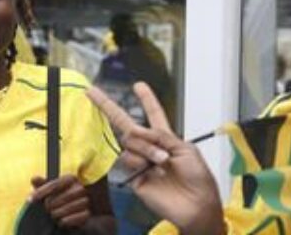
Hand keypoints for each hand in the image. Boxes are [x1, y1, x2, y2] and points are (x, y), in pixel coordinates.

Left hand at [30, 175, 90, 228]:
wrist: (75, 213)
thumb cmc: (60, 199)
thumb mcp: (50, 190)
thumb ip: (42, 184)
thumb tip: (34, 179)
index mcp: (71, 179)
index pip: (54, 184)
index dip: (41, 192)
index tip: (31, 199)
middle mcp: (80, 188)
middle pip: (59, 198)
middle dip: (49, 205)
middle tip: (47, 209)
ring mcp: (85, 201)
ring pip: (66, 209)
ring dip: (56, 214)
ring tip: (54, 215)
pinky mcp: (87, 214)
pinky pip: (73, 218)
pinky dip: (64, 221)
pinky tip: (61, 221)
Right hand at [87, 83, 224, 234]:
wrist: (196, 205)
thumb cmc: (198, 179)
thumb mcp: (186, 150)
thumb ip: (163, 138)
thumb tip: (141, 132)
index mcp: (167, 139)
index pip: (154, 115)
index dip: (147, 100)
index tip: (139, 85)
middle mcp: (151, 148)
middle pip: (127, 125)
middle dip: (108, 107)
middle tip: (92, 92)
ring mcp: (141, 162)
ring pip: (130, 142)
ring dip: (146, 148)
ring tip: (162, 161)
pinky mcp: (134, 178)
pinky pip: (128, 161)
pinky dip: (140, 161)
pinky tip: (152, 170)